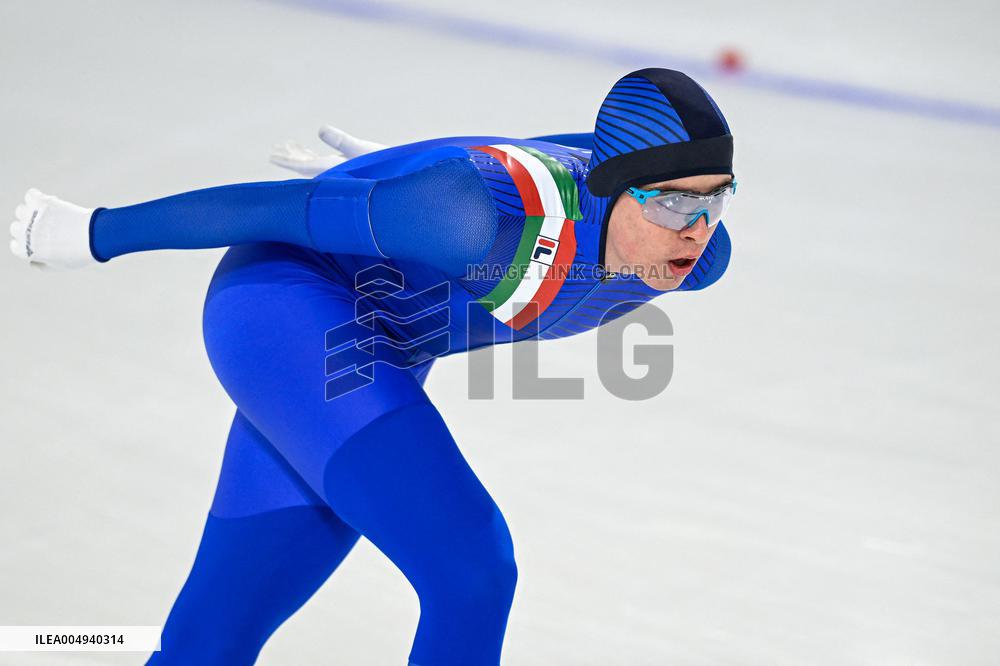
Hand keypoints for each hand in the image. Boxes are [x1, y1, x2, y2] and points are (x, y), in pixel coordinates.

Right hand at [9, 189, 96, 268]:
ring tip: (50, 215)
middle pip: (16, 228)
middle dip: (29, 228)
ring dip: (32, 212)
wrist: (93, 237)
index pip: (15, 246)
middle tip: (48, 228)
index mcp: (25, 251)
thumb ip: (43, 266)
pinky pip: (31, 195)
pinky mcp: (41, 202)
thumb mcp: (60, 266)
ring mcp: (31, 217)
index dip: (28, 243)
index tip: (40, 241)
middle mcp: (23, 234)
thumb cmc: (79, 254)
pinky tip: (50, 203)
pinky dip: (37, 198)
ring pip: (21, 211)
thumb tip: (32, 261)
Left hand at [270, 125, 386, 175]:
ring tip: (288, 146)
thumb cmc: (387, 169)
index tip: (273, 156)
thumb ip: (343, 142)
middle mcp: (335, 174)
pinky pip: (326, 162)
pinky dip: (316, 154)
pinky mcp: (350, 167)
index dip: (288, 161)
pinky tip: (310, 150)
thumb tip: (320, 129)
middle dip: (291, 157)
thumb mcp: (365, 151)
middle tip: (275, 151)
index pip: (304, 167)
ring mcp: (342, 171)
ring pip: (316, 164)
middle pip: (306, 166)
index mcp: (334, 171)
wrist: (404, 182)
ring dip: (302, 154)